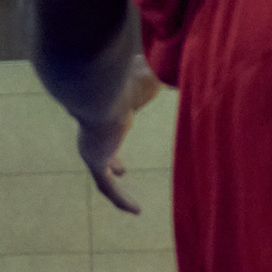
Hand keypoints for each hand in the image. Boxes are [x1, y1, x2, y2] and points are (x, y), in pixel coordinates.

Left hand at [76, 58, 162, 213]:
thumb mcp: (148, 76)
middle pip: (101, 147)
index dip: (119, 125)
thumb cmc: (124, 78)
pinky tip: (135, 210)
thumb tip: (180, 60)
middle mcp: (94, 128)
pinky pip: (107, 187)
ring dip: (116, 180)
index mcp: (106, 106)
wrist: (99, 89)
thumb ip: (160, 73)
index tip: (127, 124)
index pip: (110, 119)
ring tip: (129, 203)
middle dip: (111, 159)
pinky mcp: (94, 161)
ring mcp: (91, 146)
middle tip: (120, 168)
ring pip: (104, 170)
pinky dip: (121, 199)